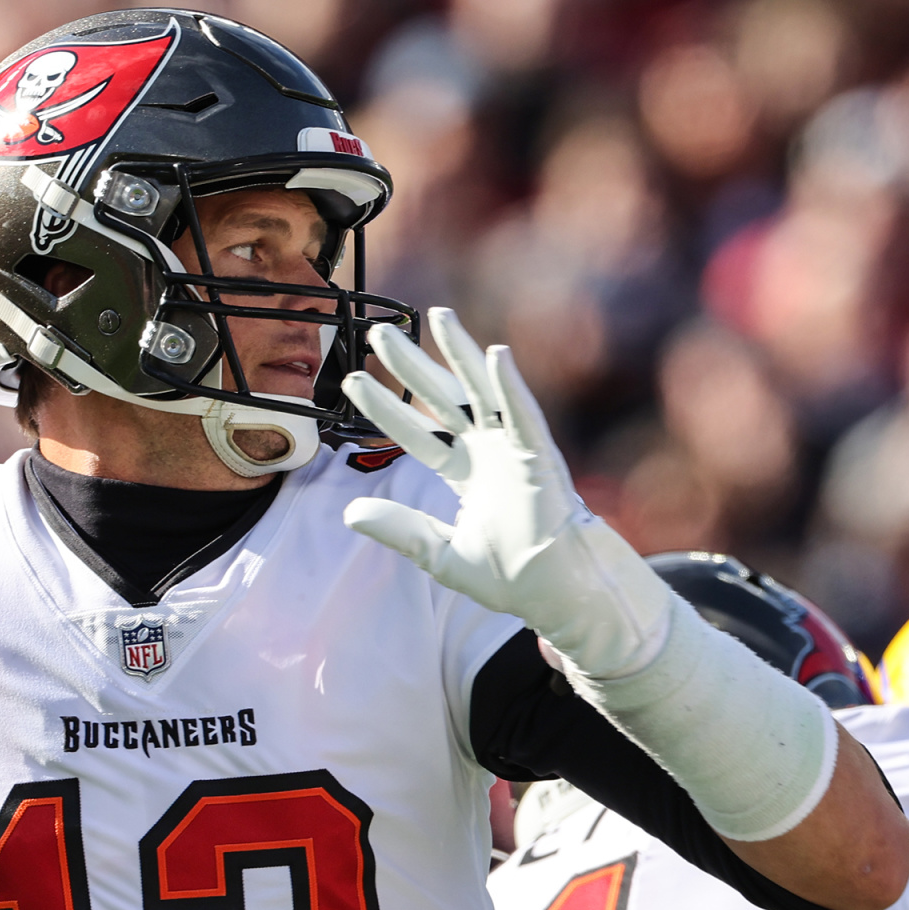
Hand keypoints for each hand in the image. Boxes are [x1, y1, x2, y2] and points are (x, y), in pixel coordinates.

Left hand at [340, 309, 672, 679]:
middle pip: (443, 399)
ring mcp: (516, 451)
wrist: (558, 594)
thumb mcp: (442, 554)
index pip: (418, 434)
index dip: (388, 409)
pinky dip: (510, 387)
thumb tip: (350, 513)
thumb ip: (402, 530)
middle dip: (413, 366)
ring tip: (436, 315)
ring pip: (482, 392)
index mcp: (467, 473)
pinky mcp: (541, 459)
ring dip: (461, 353)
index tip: (354, 384)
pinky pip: (524, 417)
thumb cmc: (512, 577)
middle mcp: (489, 453)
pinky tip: (496, 355)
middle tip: (380, 333)